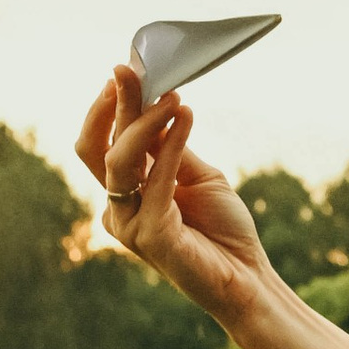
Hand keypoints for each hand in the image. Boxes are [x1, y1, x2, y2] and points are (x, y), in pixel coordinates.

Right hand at [76, 67, 281, 335]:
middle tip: (127, 71)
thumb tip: (155, 102)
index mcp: (126, 193)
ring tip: (173, 95)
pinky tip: (185, 116)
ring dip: (146, 121)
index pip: (105, 143)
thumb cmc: (223, 229)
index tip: (125, 70)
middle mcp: (119, 209)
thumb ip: (171, 146)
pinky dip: (172, 144)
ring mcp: (129, 224)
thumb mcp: (198, 175)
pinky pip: (157, 180)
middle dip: (113, 106)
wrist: (247, 278)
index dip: (110, 107)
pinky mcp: (151, 236)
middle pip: (100, 148)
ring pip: (120, 161)